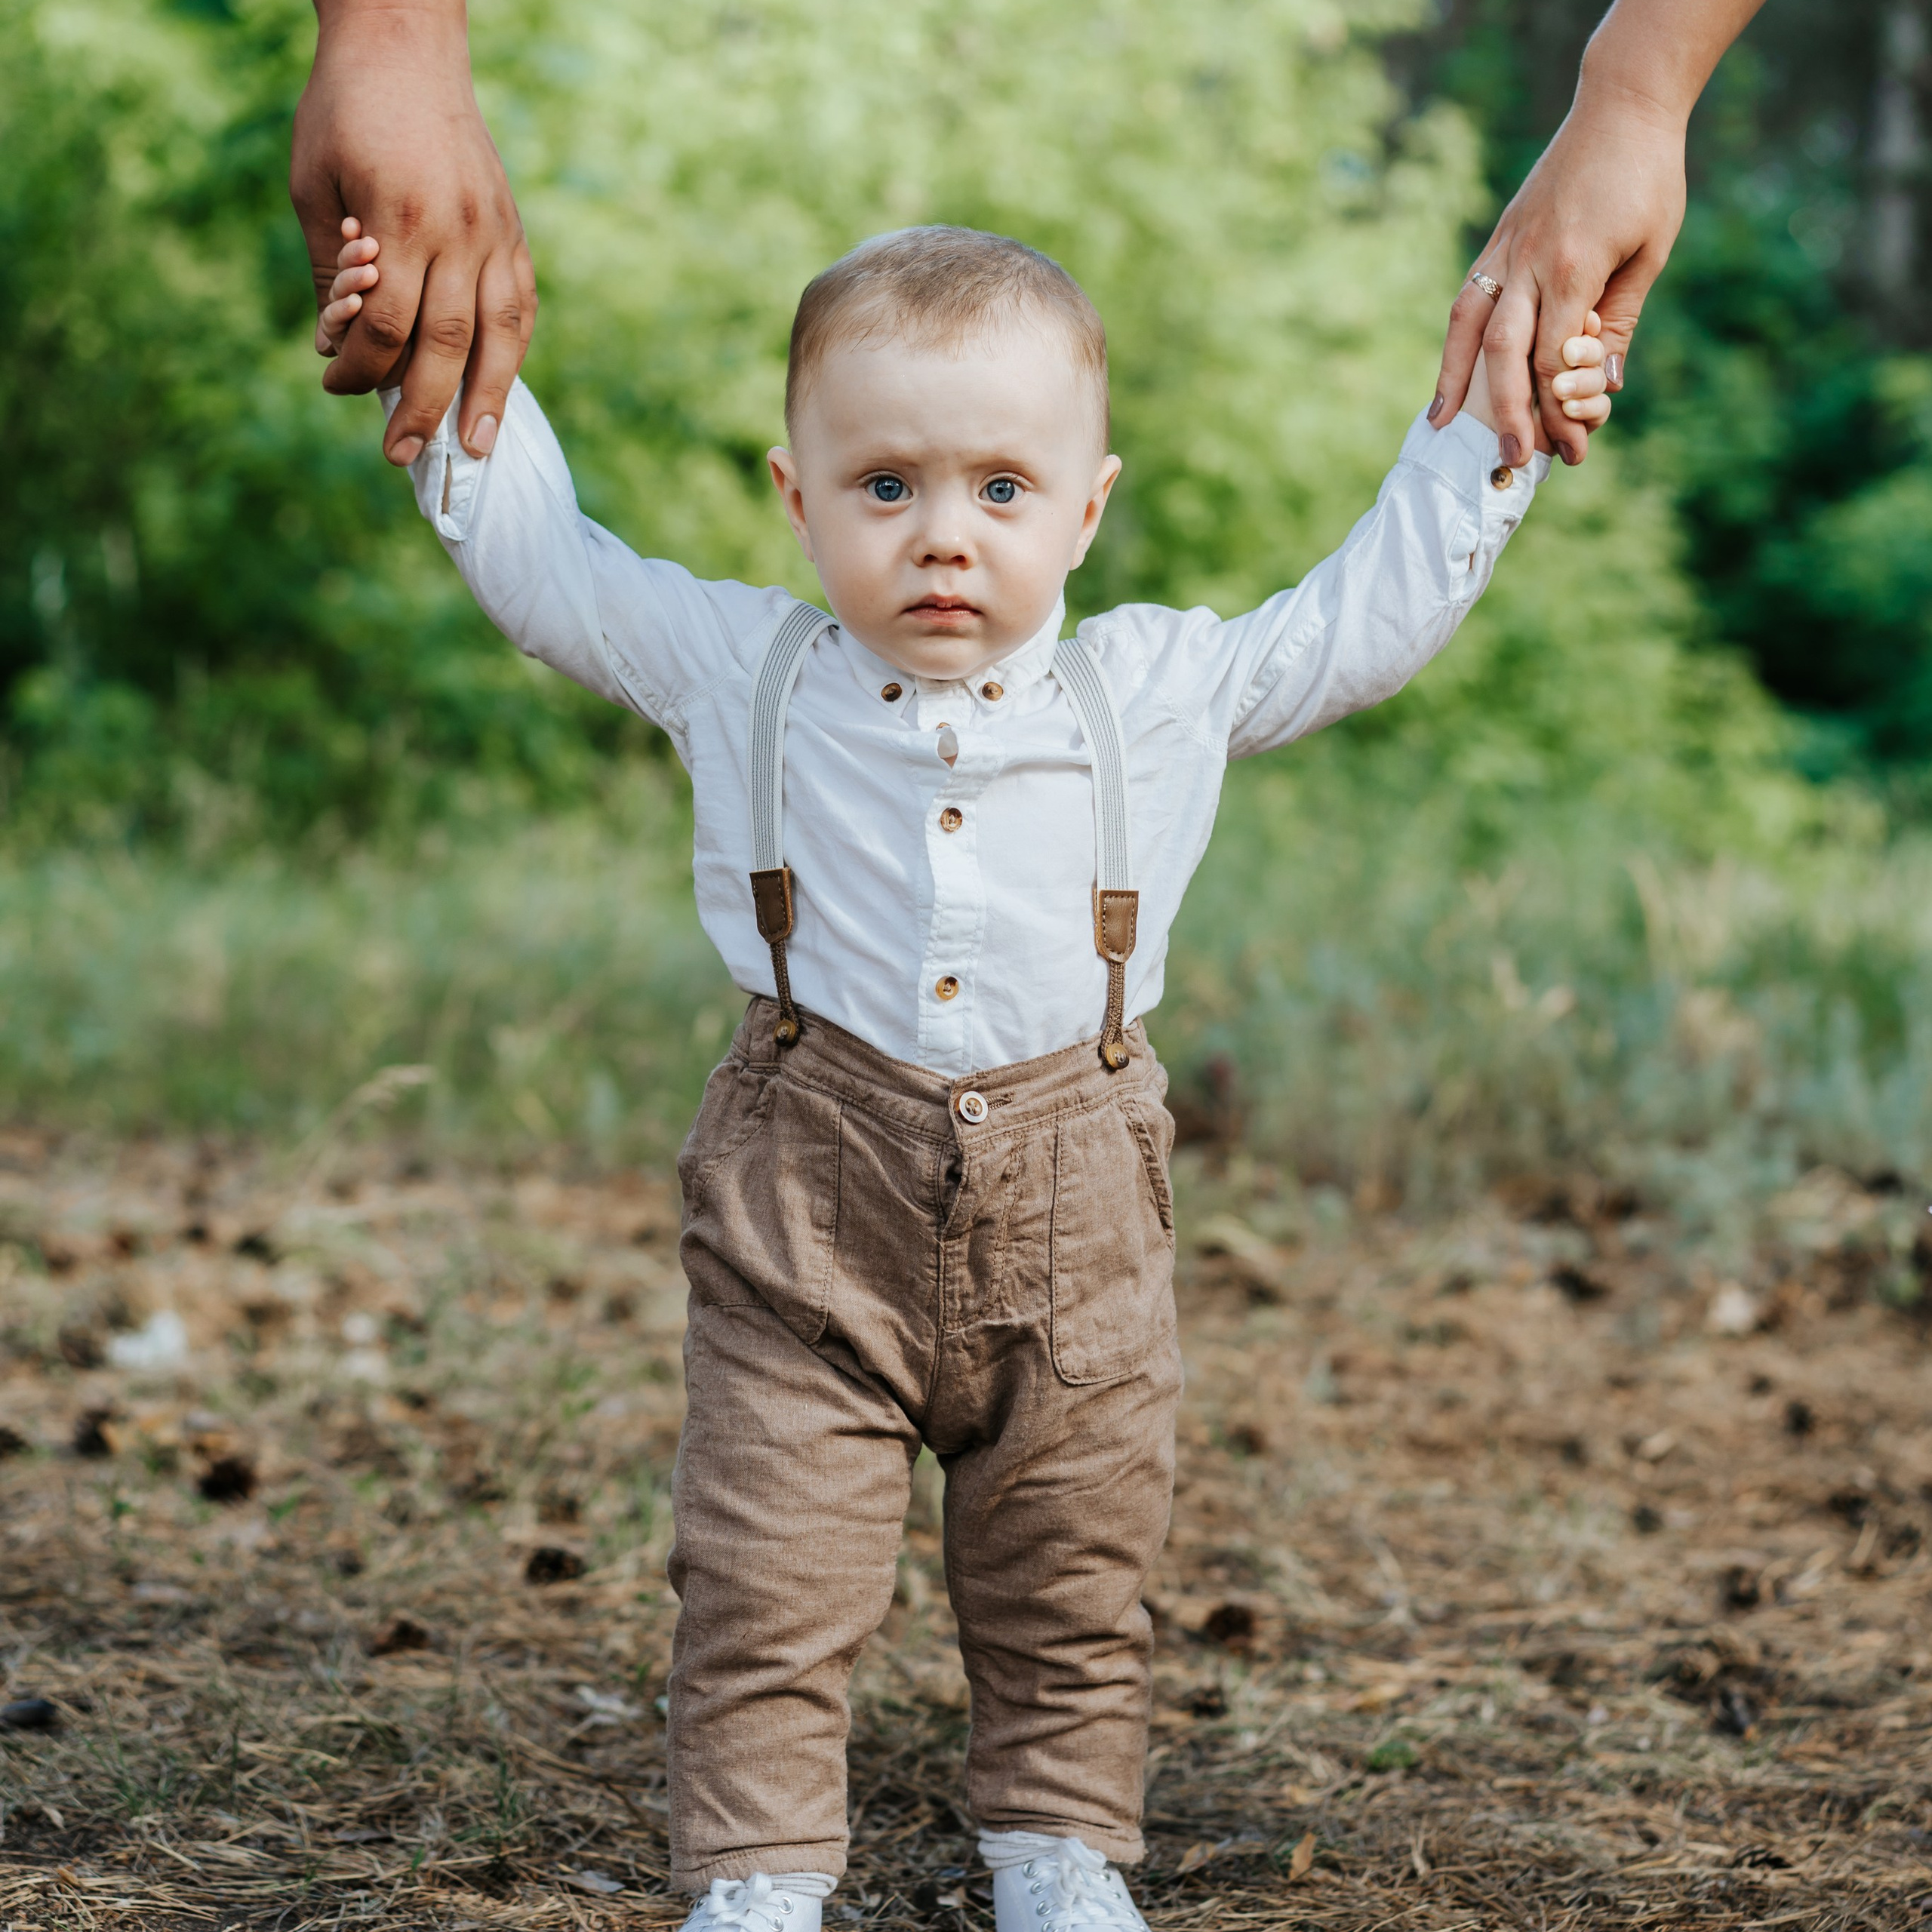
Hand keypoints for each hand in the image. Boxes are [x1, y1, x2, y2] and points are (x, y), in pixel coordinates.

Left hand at [290, 0, 535, 464]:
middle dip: (424, 408)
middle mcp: (459, 230)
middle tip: (400, 456)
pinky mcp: (513, 231)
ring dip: (488, 399)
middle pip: (449, 343)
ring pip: (501, 335)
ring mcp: (496, 232)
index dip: (361, 369)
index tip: (335, 388)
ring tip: (474, 449)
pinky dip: (510, 356)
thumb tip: (341, 350)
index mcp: (401, 216)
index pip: (388, 323)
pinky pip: (520, 309)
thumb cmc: (344, 114)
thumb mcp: (314, 186)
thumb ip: (334, 270)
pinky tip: (497, 393)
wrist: (406, 46)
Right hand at [1432, 99, 1681, 468]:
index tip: (1578, 443)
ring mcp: (1504, 250)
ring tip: (1443, 429)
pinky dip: (1454, 347)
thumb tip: (1603, 387)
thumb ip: (1618, 321)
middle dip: (1509, 411)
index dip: (1563, 404)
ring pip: (1469, 327)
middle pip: (1504, 351)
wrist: (1621, 106)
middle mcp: (1528, 260)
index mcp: (1573, 262)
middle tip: (1518, 459)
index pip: (1555, 353)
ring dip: (1455, 382)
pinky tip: (1448, 381)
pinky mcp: (1496, 244)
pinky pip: (1466, 304)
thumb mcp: (1650, 251)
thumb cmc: (1646, 178)